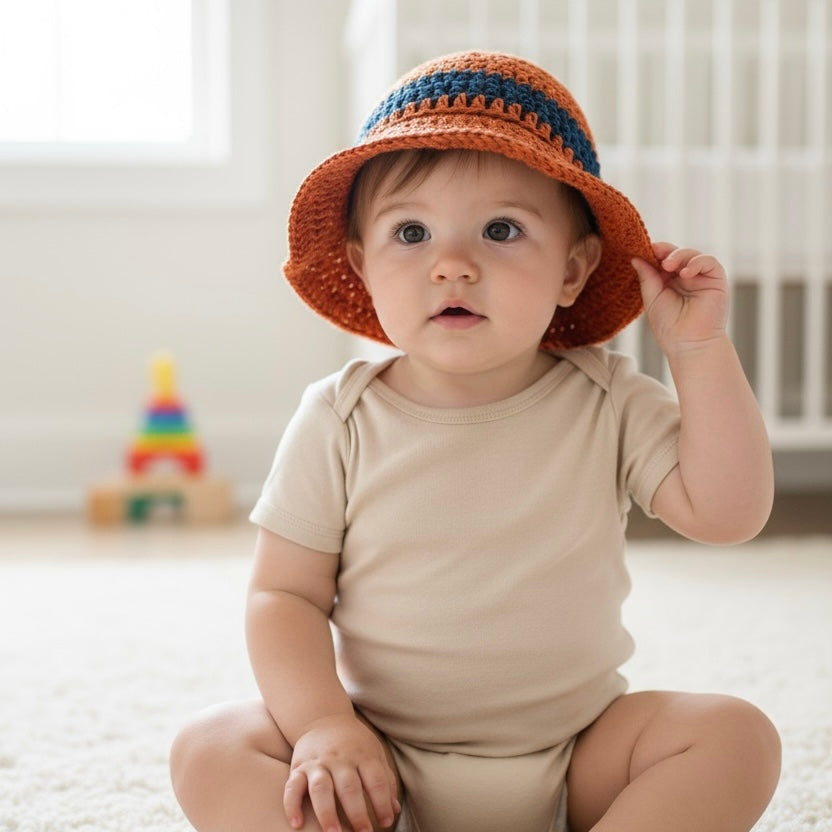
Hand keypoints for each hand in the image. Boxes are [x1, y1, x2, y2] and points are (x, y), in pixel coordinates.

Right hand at [285, 714, 399, 831]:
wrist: (324, 717)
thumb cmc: (354, 742)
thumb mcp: (374, 753)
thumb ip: (385, 780)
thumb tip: (394, 809)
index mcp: (363, 755)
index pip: (375, 780)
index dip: (382, 802)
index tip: (386, 822)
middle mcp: (340, 759)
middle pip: (349, 787)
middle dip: (357, 813)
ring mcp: (318, 763)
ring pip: (321, 788)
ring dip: (327, 813)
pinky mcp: (299, 767)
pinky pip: (292, 786)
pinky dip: (292, 805)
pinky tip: (296, 824)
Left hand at [632, 242, 729, 355]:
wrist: (689, 344)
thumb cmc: (669, 327)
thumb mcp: (652, 298)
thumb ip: (647, 277)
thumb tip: (636, 258)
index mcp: (669, 281)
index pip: (662, 259)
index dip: (654, 253)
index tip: (642, 249)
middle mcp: (685, 277)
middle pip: (677, 253)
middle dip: (665, 251)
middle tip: (655, 252)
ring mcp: (701, 278)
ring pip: (692, 254)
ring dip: (679, 256)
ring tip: (667, 266)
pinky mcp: (716, 280)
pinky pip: (709, 261)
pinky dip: (697, 262)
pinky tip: (685, 273)